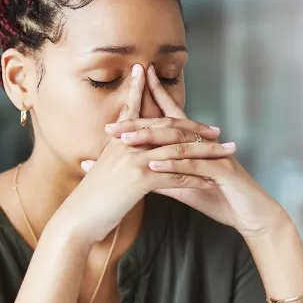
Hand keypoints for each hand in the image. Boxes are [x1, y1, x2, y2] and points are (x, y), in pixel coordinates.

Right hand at [50, 64, 235, 245]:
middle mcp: (126, 144)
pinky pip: (174, 175)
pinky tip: (211, 180)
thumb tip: (124, 152)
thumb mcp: (101, 171)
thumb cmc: (90, 200)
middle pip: (167, 128)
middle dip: (195, 128)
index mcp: (117, 140)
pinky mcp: (139, 179)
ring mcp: (133, 160)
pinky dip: (195, 178)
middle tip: (217, 130)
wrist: (77, 219)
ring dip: (205, 153)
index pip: (136, 109)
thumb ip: (114, 158)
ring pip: (177, 150)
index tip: (165, 83)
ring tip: (225, 154)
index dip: (151, 94)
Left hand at [87, 65, 289, 237]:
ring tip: (126, 141)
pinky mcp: (221, 171)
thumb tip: (135, 172)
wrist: (252, 216)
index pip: (168, 120)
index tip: (119, 106)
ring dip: (151, 140)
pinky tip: (153, 165)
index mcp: (194, 144)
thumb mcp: (184, 187)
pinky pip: (194, 165)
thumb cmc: (219, 198)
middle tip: (112, 127)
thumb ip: (162, 177)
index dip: (147, 108)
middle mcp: (203, 143)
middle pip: (167, 127)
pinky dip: (173, 165)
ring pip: (178, 142)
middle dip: (139, 124)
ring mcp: (213, 155)